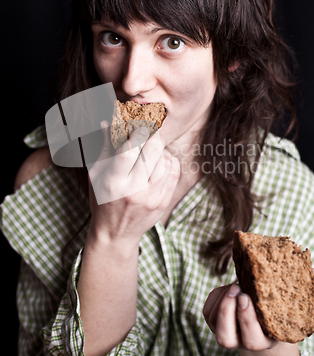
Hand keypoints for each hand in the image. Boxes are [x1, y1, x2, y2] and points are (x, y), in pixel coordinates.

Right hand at [88, 122, 179, 247]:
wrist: (116, 234)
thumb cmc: (102, 200)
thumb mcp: (96, 176)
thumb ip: (103, 148)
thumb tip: (107, 122)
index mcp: (114, 183)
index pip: (128, 152)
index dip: (136, 135)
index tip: (140, 125)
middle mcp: (134, 191)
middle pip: (152, 154)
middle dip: (153, 137)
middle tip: (151, 132)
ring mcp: (151, 198)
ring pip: (165, 161)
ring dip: (161, 150)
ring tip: (153, 149)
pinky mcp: (163, 202)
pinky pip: (174, 173)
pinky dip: (170, 161)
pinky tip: (162, 160)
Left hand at [203, 284, 299, 355]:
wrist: (262, 320)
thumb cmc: (278, 310)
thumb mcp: (290, 305)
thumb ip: (302, 292)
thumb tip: (312, 273)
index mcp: (262, 342)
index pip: (251, 339)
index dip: (246, 318)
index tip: (247, 296)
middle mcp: (241, 342)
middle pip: (225, 337)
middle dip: (228, 310)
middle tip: (237, 288)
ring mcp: (225, 333)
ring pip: (214, 321)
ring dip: (222, 300)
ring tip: (234, 285)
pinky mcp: (213, 322)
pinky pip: (208, 310)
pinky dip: (215, 296)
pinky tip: (227, 288)